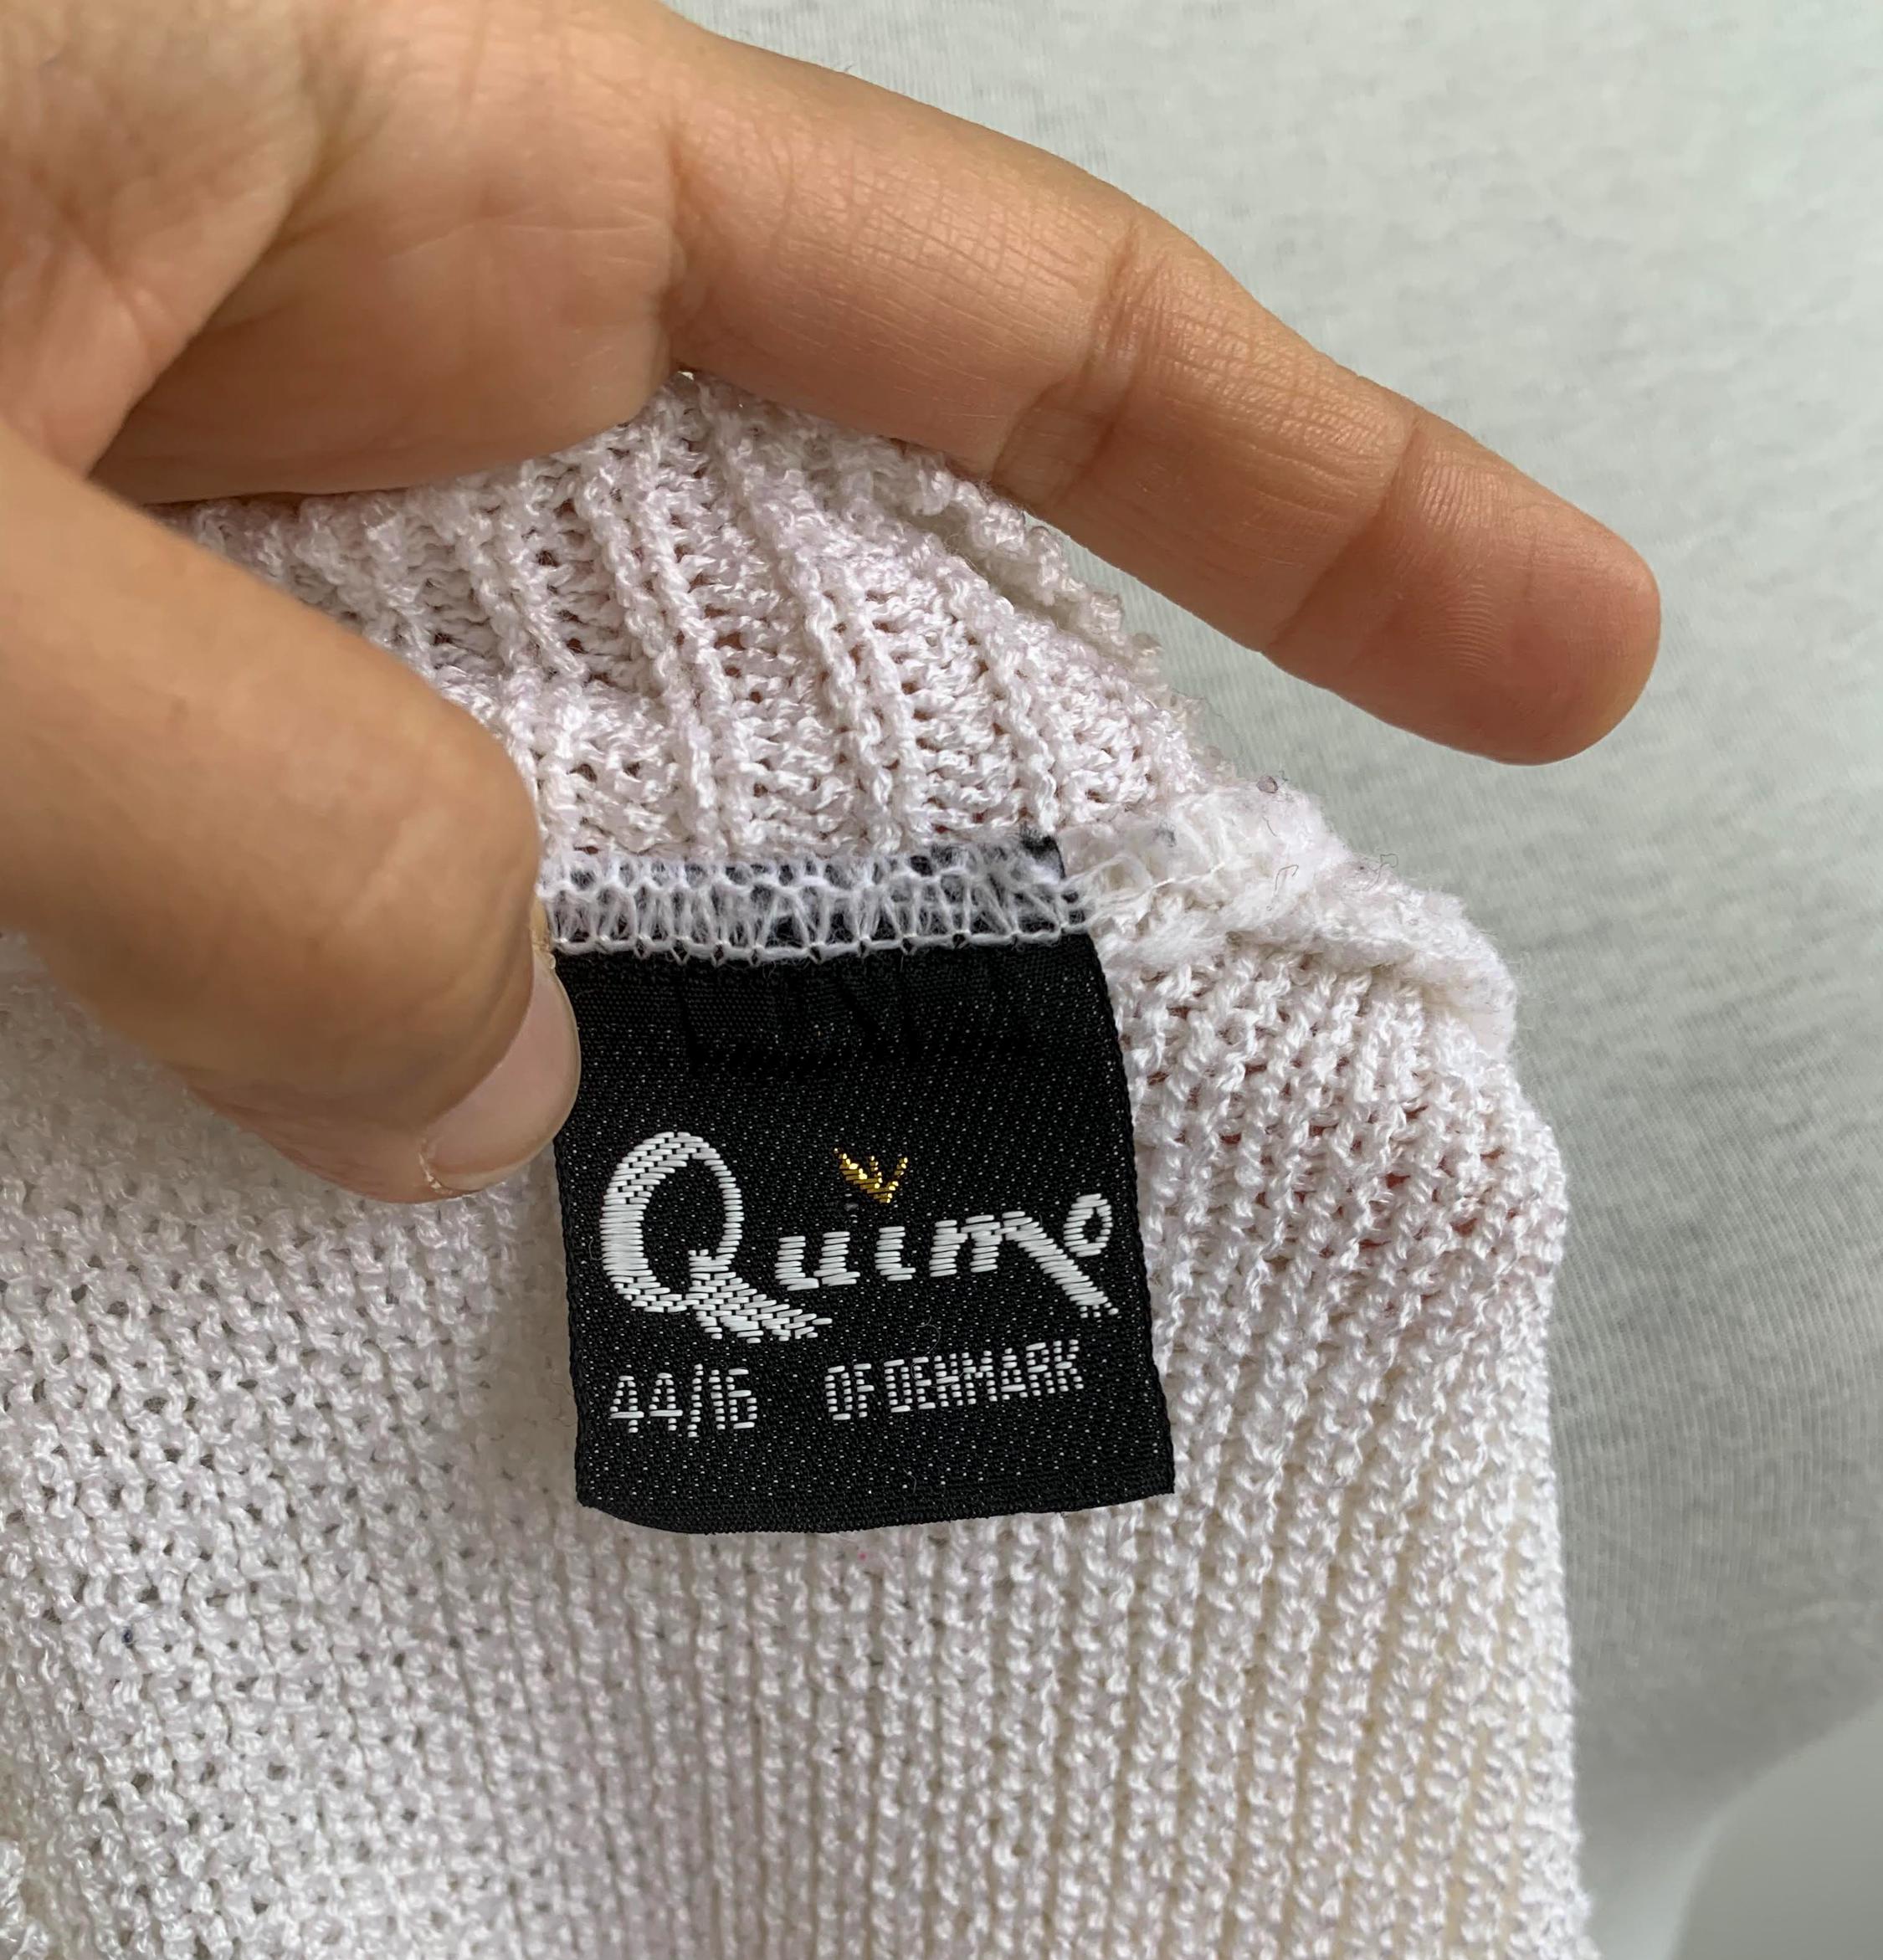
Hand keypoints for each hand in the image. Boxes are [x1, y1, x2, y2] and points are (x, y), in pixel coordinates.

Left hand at [0, 0, 1659, 1197]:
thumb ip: (254, 818)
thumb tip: (484, 1078)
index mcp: (378, 128)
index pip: (972, 301)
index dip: (1300, 485)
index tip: (1546, 654)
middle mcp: (303, 337)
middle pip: (772, 605)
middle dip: (948, 858)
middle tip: (1111, 1125)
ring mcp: (158, 542)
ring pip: (511, 812)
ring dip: (615, 1039)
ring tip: (725, 1276)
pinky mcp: (29, 716)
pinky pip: (262, 916)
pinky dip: (331, 1093)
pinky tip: (362, 1262)